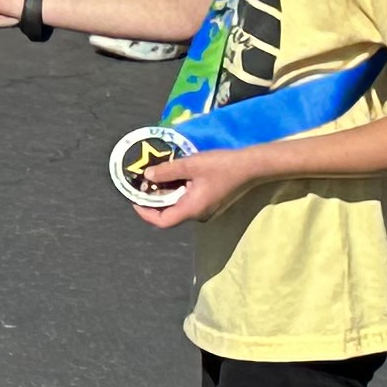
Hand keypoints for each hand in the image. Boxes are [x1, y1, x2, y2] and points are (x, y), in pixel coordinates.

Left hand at [133, 143, 269, 229]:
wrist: (251, 166)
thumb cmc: (222, 166)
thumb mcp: (191, 165)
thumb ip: (167, 170)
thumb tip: (147, 176)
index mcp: (192, 209)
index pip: (163, 222)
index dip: (145, 214)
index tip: (135, 200)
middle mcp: (197, 213)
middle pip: (169, 213)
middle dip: (153, 199)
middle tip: (144, 181)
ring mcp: (204, 208)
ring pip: (178, 205)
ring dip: (165, 192)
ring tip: (156, 174)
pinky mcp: (209, 201)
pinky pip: (187, 199)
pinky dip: (177, 189)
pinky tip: (174, 173)